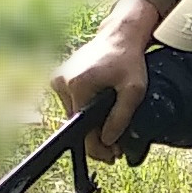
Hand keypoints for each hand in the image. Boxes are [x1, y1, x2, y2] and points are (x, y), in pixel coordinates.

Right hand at [50, 0, 157, 160]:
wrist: (119, 36)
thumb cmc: (128, 60)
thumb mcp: (133, 90)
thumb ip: (120, 117)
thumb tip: (107, 140)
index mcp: (78, 85)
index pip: (82, 129)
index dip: (97, 147)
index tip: (111, 156)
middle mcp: (62, 82)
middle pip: (77, 124)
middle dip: (96, 139)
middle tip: (115, 150)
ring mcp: (58, 80)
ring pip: (74, 116)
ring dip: (91, 126)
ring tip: (111, 133)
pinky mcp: (59, 79)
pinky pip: (73, 104)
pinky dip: (86, 112)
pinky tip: (100, 116)